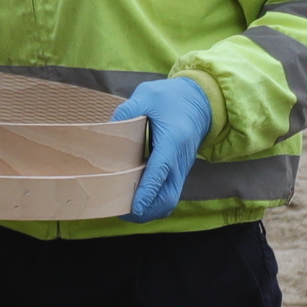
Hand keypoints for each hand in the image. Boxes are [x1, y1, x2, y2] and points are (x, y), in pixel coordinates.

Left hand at [111, 76, 207, 219]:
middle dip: (147, 210)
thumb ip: (128, 110)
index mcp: (173, 141)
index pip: (161, 171)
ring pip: (169, 201)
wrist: (199, 103)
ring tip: (123, 209)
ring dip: (149, 211)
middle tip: (121, 211)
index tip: (134, 207)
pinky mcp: (177, 174)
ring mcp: (180, 170)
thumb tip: (107, 128)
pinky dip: (153, 204)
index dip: (147, 191)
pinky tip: (134, 201)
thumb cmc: (172, 99)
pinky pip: (168, 196)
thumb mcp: (148, 95)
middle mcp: (179, 161)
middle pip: (168, 197)